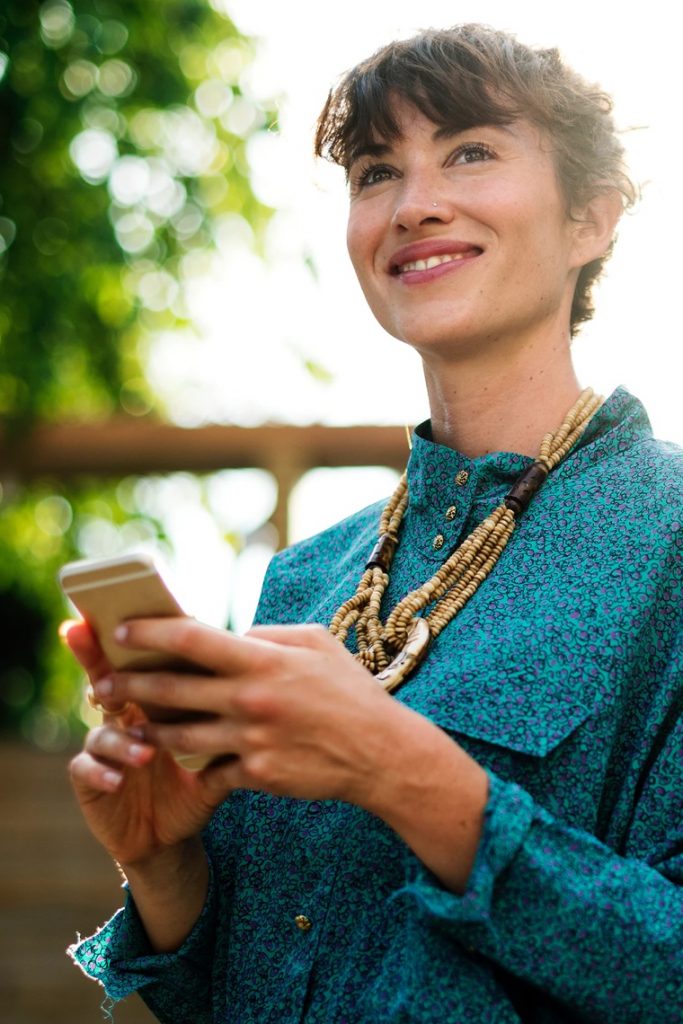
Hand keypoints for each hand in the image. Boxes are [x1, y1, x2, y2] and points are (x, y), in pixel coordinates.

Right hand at [64, 621, 220, 869]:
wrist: (172, 831)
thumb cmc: (199, 777)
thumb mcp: (220, 741)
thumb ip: (232, 707)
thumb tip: (261, 666)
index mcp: (155, 697)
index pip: (142, 659)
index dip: (132, 637)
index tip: (130, 616)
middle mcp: (123, 714)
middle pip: (105, 677)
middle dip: (96, 660)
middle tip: (107, 656)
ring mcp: (104, 745)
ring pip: (101, 730)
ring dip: (121, 739)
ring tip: (145, 751)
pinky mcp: (91, 780)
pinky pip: (86, 769)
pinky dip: (101, 772)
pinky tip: (116, 780)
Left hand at [88, 618, 406, 807]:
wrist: (380, 753)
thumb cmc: (349, 690)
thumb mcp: (315, 643)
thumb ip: (268, 636)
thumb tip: (232, 635)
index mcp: (262, 660)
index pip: (190, 638)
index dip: (148, 632)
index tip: (120, 631)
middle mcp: (249, 699)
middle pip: (170, 689)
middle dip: (127, 685)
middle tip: (101, 682)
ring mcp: (250, 740)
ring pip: (178, 735)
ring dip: (148, 728)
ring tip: (128, 723)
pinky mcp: (255, 775)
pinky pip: (210, 768)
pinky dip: (193, 762)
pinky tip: (178, 757)